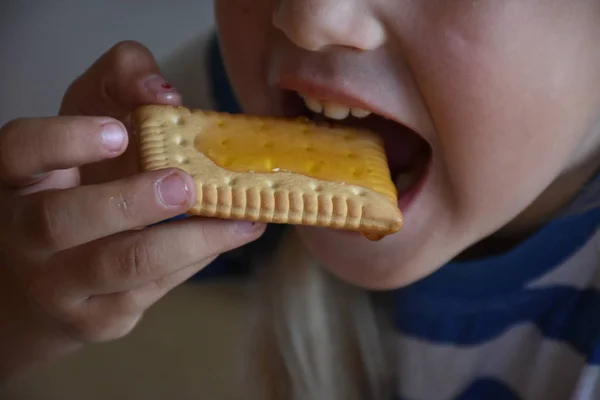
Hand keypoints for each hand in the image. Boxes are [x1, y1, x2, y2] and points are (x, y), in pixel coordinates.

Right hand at [0, 41, 264, 379]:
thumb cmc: (71, 188)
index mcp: (16, 179)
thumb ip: (117, 85)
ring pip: (120, 265)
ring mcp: (57, 285)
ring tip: (241, 218)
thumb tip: (164, 94)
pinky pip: (153, 288)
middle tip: (183, 185)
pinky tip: (230, 236)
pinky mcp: (97, 318)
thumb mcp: (83, 127)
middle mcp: (23, 235)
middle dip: (128, 202)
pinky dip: (197, 259)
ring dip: (188, 241)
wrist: (35, 288)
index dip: (64, 141)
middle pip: (60, 220)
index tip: (119, 131)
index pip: (19, 152)